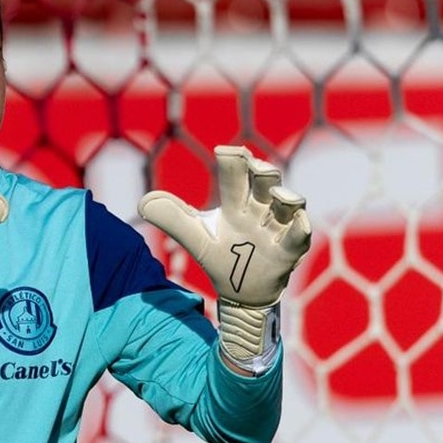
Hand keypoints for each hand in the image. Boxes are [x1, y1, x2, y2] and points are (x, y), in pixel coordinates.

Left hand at [138, 145, 310, 367]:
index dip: (236, 160)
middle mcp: (260, 211)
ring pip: (290, 204)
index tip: (226, 151)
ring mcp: (278, 230)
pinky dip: (301, 228)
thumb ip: (172, 218)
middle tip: (253, 164)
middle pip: (266, 181)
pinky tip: (298, 223)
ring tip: (275, 195)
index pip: (239, 174)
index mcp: (237, 203)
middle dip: (263, 170)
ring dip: (284, 196)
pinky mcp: (289, 252)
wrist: (241, 292)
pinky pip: (300, 236)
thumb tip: (141, 202)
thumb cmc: (221, 255)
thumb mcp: (195, 238)